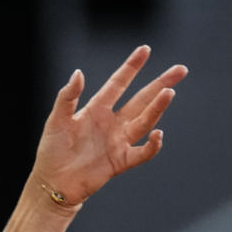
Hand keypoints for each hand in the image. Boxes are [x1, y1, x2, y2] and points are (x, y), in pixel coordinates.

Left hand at [32, 45, 187, 204]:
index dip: (131, 67)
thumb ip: (68, 97)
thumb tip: (79, 73)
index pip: (118, 84)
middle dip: (160, 84)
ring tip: (169, 92)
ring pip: (145, 121)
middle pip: (140, 99)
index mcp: (95, 109)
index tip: (145, 50)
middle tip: (179, 70)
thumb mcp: (56, 120)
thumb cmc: (51, 150)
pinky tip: (158, 134)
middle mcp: (111, 123)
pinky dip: (153, 145)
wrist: (53, 182)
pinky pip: (142, 152)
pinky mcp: (121, 161)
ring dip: (157, 108)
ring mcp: (118, 141)